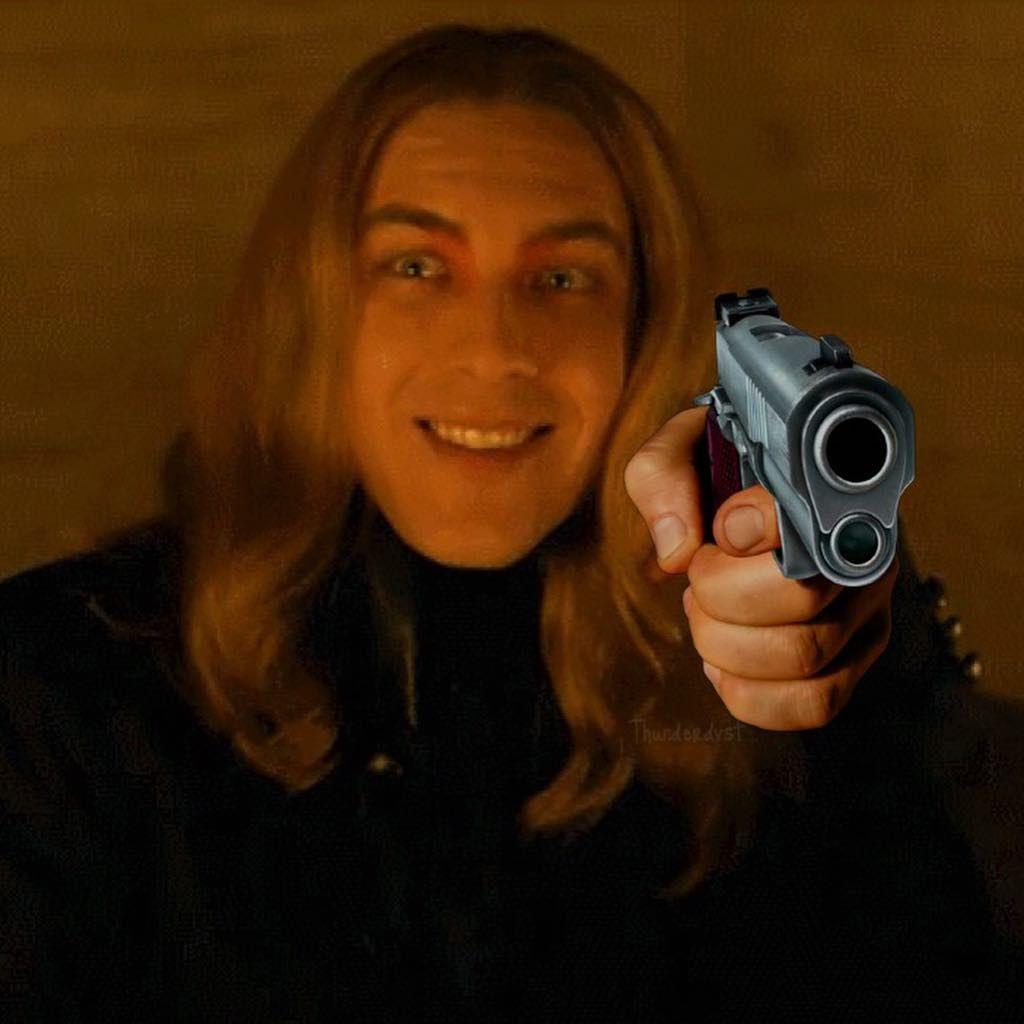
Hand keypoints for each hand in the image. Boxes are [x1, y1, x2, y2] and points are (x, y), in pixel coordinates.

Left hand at [623, 406, 897, 729]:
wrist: (743, 495)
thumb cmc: (718, 470)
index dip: (749, 528)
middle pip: (800, 601)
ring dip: (727, 645)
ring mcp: (864, 612)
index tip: (722, 526)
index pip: (812, 517)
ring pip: (805, 658)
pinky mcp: (851, 662)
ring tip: (707, 615)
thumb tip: (677, 552)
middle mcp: (862, 553)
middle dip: (720, 596)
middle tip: (701, 575)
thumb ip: (664, 476)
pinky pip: (815, 704)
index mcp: (832, 491)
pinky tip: (721, 664)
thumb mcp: (682, 449)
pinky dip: (751, 695)